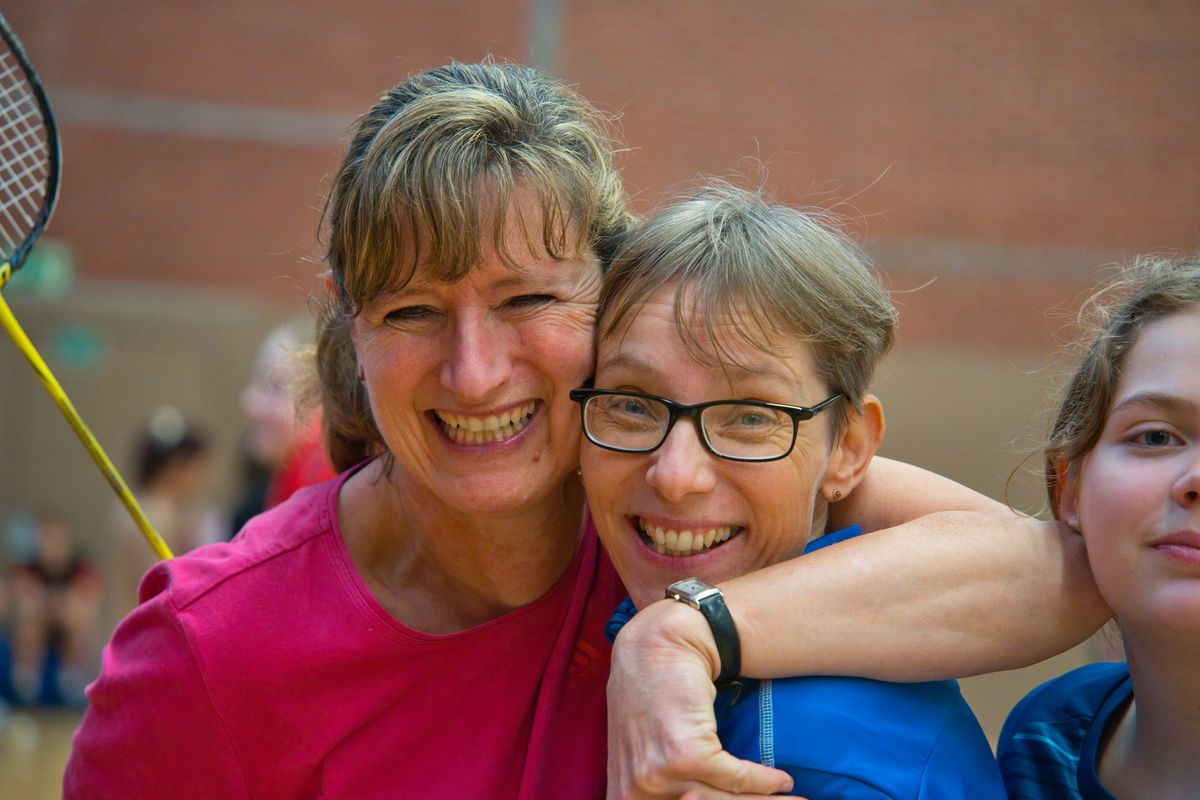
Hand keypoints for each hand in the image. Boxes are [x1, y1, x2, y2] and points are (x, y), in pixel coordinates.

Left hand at [607, 600, 798, 798]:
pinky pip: (736, 779)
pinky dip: (765, 782)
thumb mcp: (643, 750)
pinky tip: (782, 781)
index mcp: (623, 794)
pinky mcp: (686, 756)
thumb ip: (662, 785)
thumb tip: (694, 799)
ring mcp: (658, 775)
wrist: (658, 646)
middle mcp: (635, 792)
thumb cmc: (652, 695)